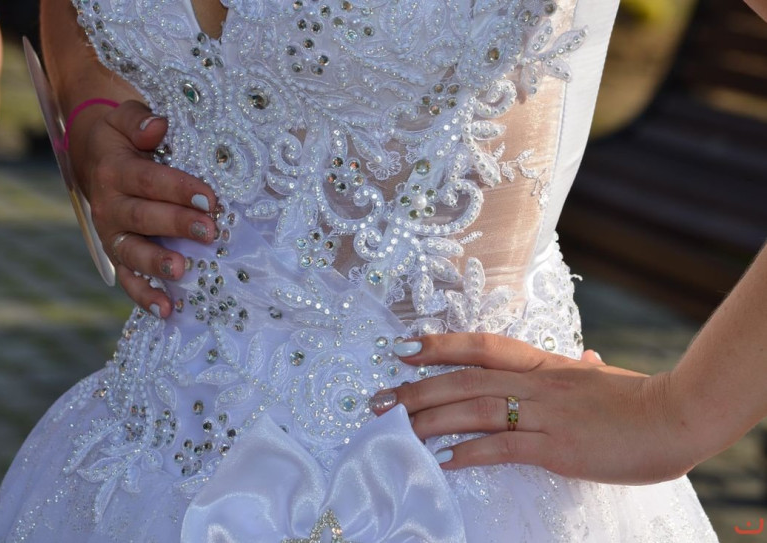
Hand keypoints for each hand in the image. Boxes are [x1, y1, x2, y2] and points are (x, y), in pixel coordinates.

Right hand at [67, 100, 217, 317]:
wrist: (92, 155)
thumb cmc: (120, 137)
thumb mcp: (124, 116)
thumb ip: (139, 120)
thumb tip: (157, 127)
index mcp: (115, 171)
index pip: (150, 180)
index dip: (180, 189)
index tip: (211, 198)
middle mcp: (109, 206)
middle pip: (144, 217)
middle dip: (177, 225)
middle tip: (210, 231)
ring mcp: (113, 235)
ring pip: (132, 253)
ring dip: (157, 263)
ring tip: (182, 269)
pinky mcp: (118, 255)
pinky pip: (129, 280)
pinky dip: (145, 296)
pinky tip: (167, 310)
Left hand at [370, 333, 698, 484]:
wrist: (677, 416)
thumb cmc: (638, 399)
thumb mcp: (602, 379)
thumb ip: (583, 370)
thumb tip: (586, 358)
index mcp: (543, 363)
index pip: (481, 346)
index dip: (439, 345)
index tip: (403, 347)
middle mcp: (536, 382)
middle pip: (463, 379)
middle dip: (416, 388)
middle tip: (378, 400)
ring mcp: (545, 413)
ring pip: (474, 409)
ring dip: (431, 419)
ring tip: (397, 428)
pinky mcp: (556, 447)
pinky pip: (503, 447)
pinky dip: (470, 451)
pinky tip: (444, 459)